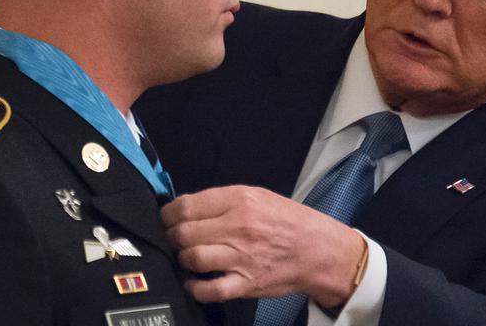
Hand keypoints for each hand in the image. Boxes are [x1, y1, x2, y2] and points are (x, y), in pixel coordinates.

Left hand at [161, 185, 366, 306]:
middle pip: (184, 233)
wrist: (319, 250)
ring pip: (192, 258)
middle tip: (174, 239)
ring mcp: (241, 257)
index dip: (167, 214)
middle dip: (172, 237)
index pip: (186, 206)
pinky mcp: (246, 283)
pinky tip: (193, 282)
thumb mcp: (257, 196)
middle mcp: (238, 227)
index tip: (165, 218)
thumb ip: (222, 200)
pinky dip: (194, 287)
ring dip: (183, 260)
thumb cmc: (289, 221)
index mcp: (238, 200)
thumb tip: (187, 207)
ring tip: (186, 258)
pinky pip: (209, 289)